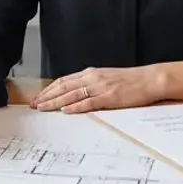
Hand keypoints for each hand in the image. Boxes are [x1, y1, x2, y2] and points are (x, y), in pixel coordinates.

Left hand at [30, 66, 165, 112]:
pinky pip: (89, 102)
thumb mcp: (106, 78)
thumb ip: (91, 83)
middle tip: (33, 104)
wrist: (149, 79)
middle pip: (63, 87)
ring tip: (43, 107)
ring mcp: (100, 87)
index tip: (38, 97)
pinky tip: (66, 110)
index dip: (49, 89)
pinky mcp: (110, 97)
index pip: (63, 81)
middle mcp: (92, 78)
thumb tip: (76, 93)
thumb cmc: (130, 81)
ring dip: (55, 102)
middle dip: (46, 96)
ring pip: (72, 94)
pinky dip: (76, 106)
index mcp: (90, 73)